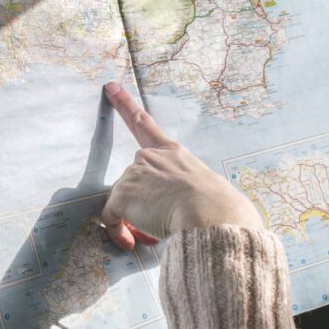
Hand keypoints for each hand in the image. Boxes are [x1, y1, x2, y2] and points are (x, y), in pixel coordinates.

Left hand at [100, 82, 262, 250]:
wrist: (211, 215)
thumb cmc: (218, 209)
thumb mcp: (205, 189)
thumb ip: (186, 192)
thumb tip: (180, 213)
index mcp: (173, 153)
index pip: (145, 125)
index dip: (125, 105)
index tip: (110, 87)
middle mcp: (151, 157)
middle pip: (132, 182)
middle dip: (139, 203)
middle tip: (156, 223)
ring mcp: (134, 173)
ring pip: (124, 203)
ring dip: (134, 220)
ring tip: (158, 232)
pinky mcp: (122, 193)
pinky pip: (110, 218)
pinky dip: (117, 232)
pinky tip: (131, 241)